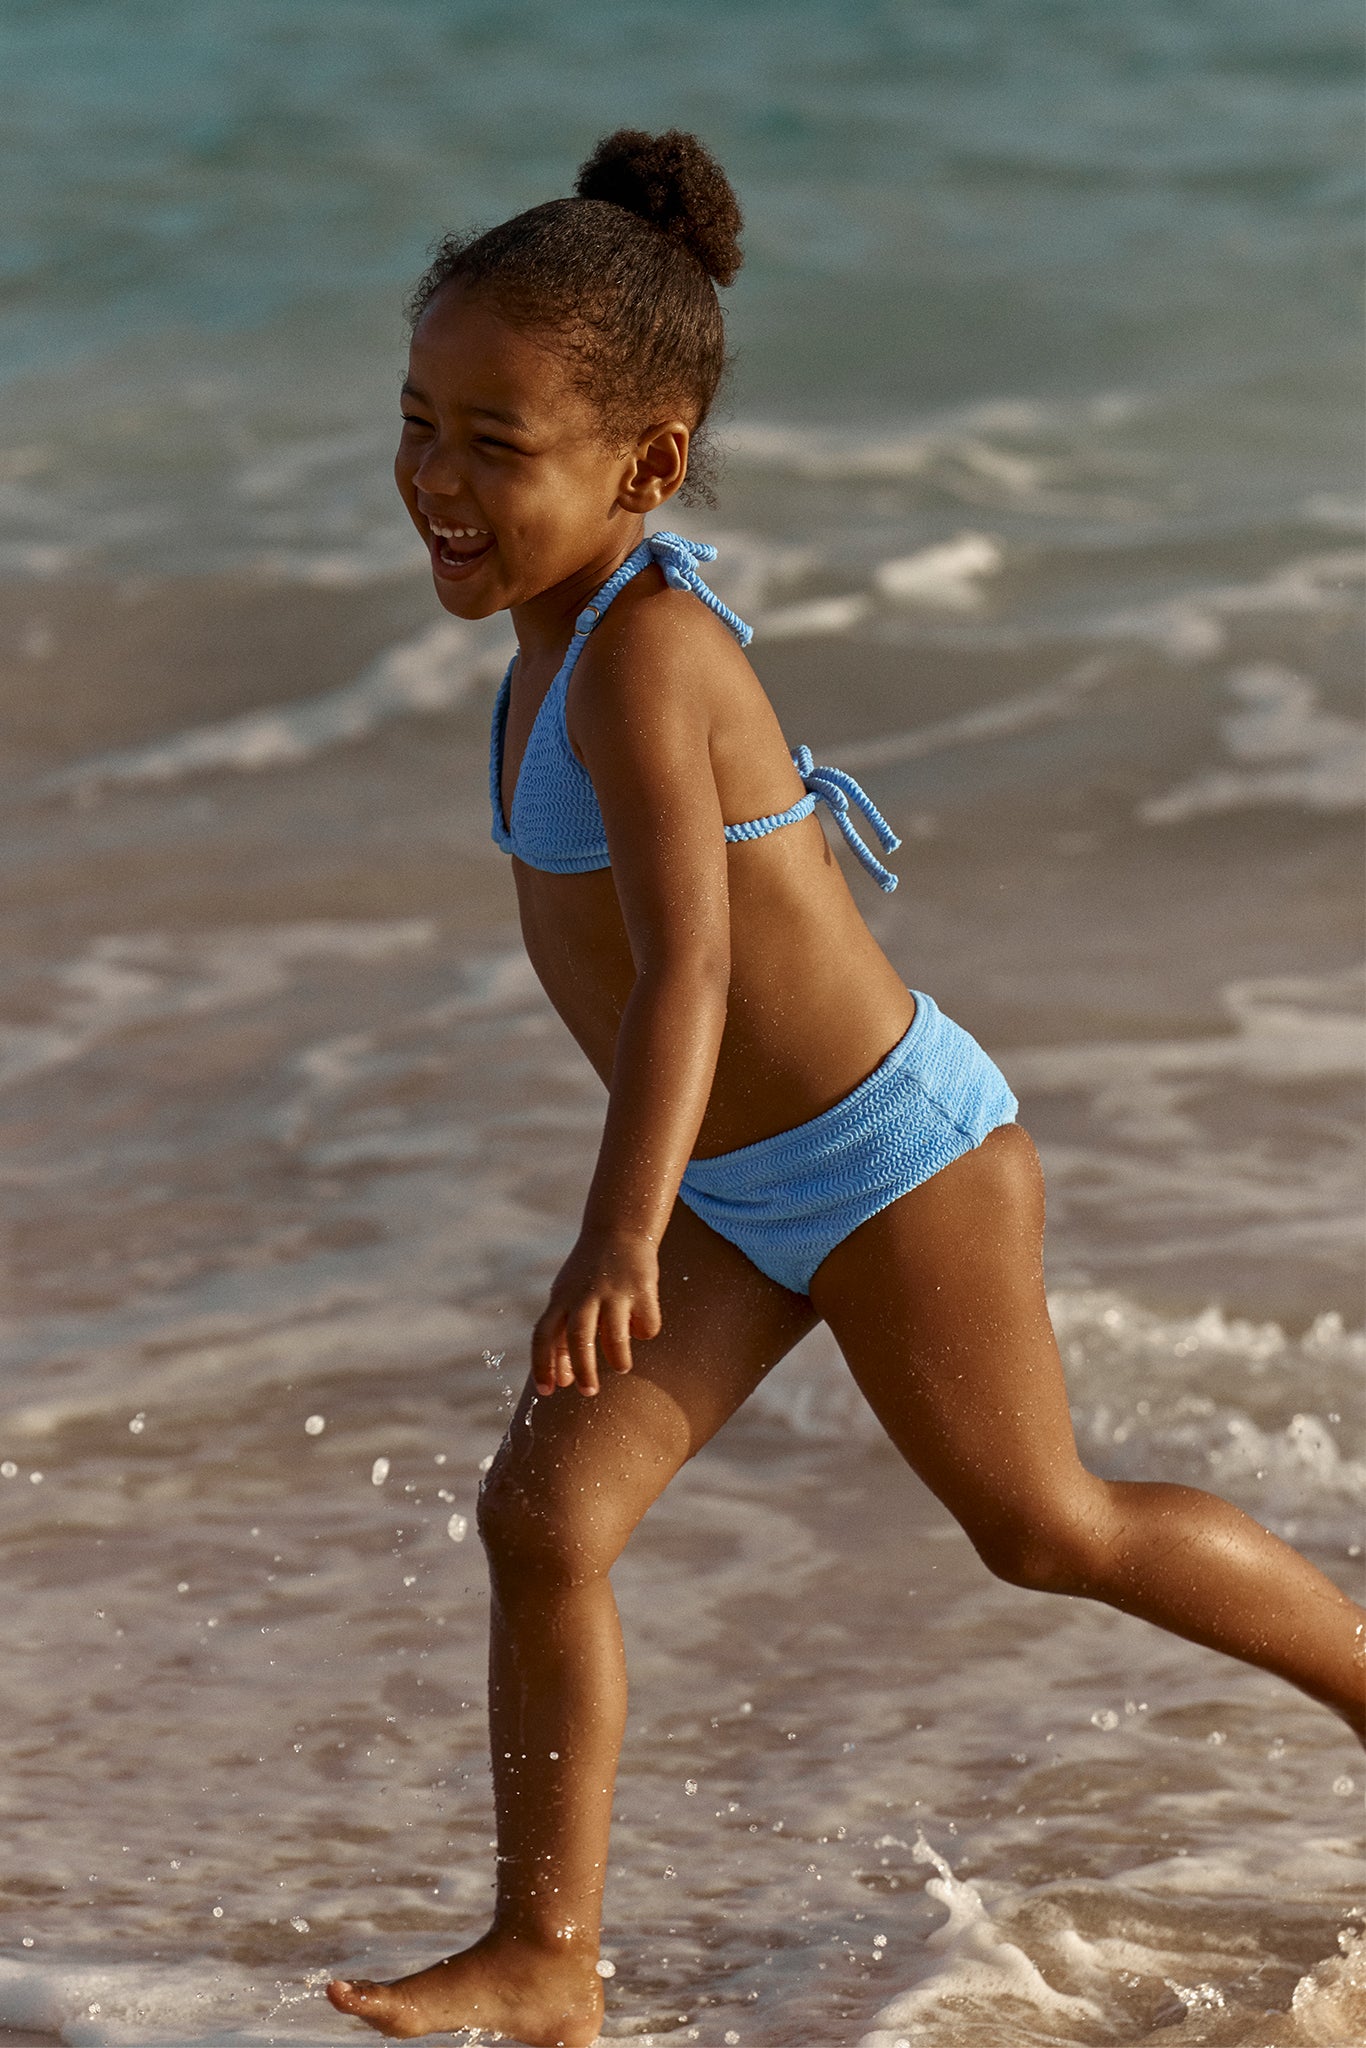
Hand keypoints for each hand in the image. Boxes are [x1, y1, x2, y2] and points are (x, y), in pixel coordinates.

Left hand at [531, 1230, 662, 1397]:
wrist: (618, 1230)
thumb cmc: (587, 1275)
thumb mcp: (567, 1298)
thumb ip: (562, 1336)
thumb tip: (564, 1381)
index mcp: (561, 1298)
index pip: (542, 1334)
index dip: (543, 1364)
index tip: (548, 1391)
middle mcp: (585, 1294)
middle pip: (578, 1337)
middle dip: (583, 1369)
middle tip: (589, 1392)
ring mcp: (614, 1290)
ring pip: (613, 1334)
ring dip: (617, 1357)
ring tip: (621, 1367)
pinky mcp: (643, 1288)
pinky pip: (646, 1324)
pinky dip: (644, 1332)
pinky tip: (641, 1327)